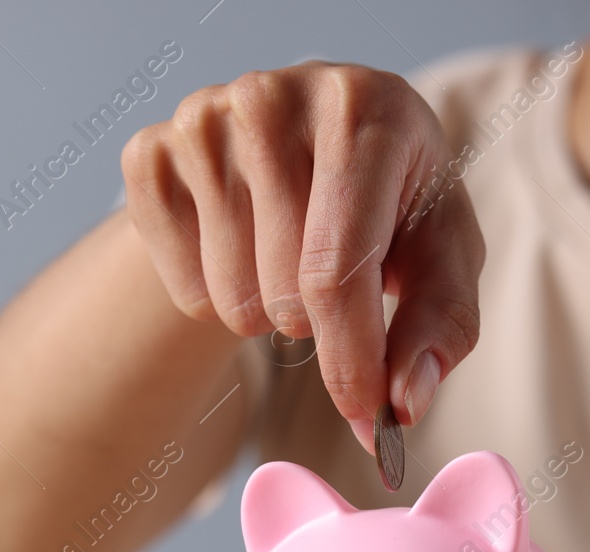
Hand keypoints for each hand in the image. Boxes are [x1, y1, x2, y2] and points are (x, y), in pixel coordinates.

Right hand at [120, 62, 484, 451]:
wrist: (302, 149)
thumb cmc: (384, 203)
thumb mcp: (438, 253)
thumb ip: (439, 327)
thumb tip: (404, 403)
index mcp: (365, 107)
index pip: (338, 268)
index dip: (352, 358)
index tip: (365, 416)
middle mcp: (274, 98)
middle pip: (282, 293)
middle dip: (314, 326)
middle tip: (328, 286)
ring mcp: (202, 122)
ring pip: (229, 298)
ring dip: (264, 313)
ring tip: (283, 263)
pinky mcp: (149, 154)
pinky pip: (181, 288)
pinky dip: (212, 298)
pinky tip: (236, 251)